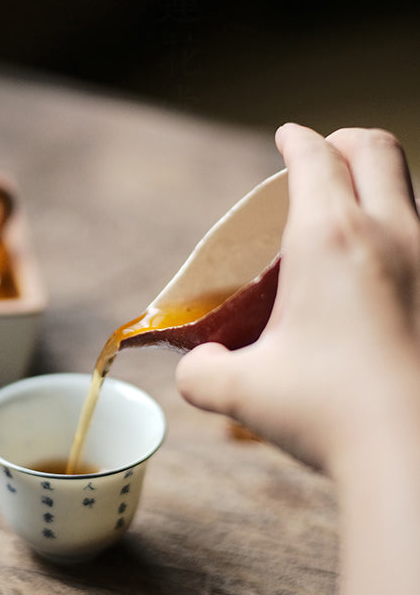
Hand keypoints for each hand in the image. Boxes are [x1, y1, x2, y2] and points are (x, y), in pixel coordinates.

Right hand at [175, 124, 419, 473]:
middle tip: (324, 156)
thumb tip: (196, 364)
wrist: (415, 457)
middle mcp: (388, 233)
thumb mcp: (241, 393)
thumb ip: (201, 372)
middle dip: (345, 141)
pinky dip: (402, 234)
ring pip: (410, 190)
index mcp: (329, 237)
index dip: (294, 140)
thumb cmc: (330, 416)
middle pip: (375, 148)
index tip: (285, 137)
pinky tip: (385, 274)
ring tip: (353, 219)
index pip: (312, 157)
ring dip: (379, 187)